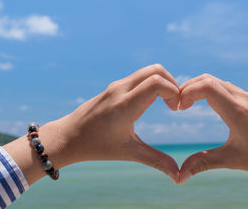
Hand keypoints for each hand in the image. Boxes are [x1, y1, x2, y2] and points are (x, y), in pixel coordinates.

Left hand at [4, 64, 180, 183]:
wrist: (68, 137)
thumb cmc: (97, 146)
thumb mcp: (129, 153)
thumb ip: (156, 161)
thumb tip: (179, 176)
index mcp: (125, 106)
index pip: (156, 83)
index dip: (173, 92)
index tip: (176, 110)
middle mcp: (120, 90)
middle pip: (156, 70)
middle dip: (173, 83)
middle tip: (175, 104)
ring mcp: (116, 85)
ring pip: (148, 71)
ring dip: (163, 82)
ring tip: (168, 103)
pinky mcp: (115, 86)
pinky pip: (139, 76)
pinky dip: (153, 83)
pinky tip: (153, 102)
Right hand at [178, 74, 247, 183]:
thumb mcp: (234, 160)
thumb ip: (204, 163)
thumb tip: (179, 176)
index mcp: (237, 111)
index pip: (207, 86)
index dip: (187, 91)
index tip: (178, 107)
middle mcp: (244, 99)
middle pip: (210, 79)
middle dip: (190, 88)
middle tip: (179, 105)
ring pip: (220, 82)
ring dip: (202, 88)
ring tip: (190, 105)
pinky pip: (230, 88)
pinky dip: (214, 92)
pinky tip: (210, 106)